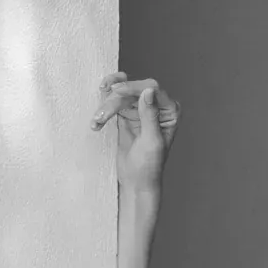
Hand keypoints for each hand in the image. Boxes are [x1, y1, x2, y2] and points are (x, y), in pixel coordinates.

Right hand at [92, 72, 180, 189]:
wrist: (137, 181)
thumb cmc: (149, 166)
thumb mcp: (151, 141)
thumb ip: (149, 115)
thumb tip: (148, 90)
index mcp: (170, 111)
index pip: (152, 89)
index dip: (133, 87)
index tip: (115, 91)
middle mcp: (157, 106)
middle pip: (134, 90)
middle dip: (115, 101)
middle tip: (101, 116)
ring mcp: (140, 108)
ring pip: (121, 94)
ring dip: (106, 105)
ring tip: (97, 121)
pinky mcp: (126, 113)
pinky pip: (114, 100)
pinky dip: (104, 105)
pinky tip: (98, 115)